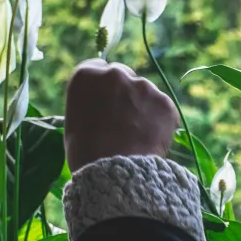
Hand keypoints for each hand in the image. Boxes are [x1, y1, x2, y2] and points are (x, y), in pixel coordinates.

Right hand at [63, 60, 178, 171]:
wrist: (114, 172)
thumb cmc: (86, 153)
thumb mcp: (76, 120)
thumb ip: (90, 102)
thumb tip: (105, 103)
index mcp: (86, 76)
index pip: (96, 68)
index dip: (102, 87)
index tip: (105, 101)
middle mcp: (115, 73)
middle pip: (123, 75)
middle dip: (124, 93)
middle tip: (123, 120)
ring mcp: (143, 86)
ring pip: (145, 93)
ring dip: (142, 108)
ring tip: (135, 137)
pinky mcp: (165, 102)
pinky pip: (162, 109)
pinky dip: (159, 122)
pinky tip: (149, 141)